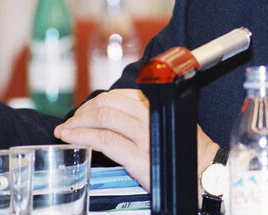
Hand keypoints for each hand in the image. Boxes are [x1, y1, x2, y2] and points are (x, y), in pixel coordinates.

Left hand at [53, 88, 221, 192]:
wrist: (203, 172)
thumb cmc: (186, 150)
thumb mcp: (167, 123)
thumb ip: (145, 116)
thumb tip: (116, 116)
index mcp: (156, 105)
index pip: (118, 95)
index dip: (95, 102)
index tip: (84, 111)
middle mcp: (148, 115)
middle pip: (106, 103)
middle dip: (82, 111)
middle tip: (71, 122)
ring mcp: (142, 134)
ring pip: (101, 118)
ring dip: (77, 123)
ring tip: (65, 131)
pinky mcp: (136, 155)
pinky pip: (103, 140)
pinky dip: (82, 137)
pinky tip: (72, 139)